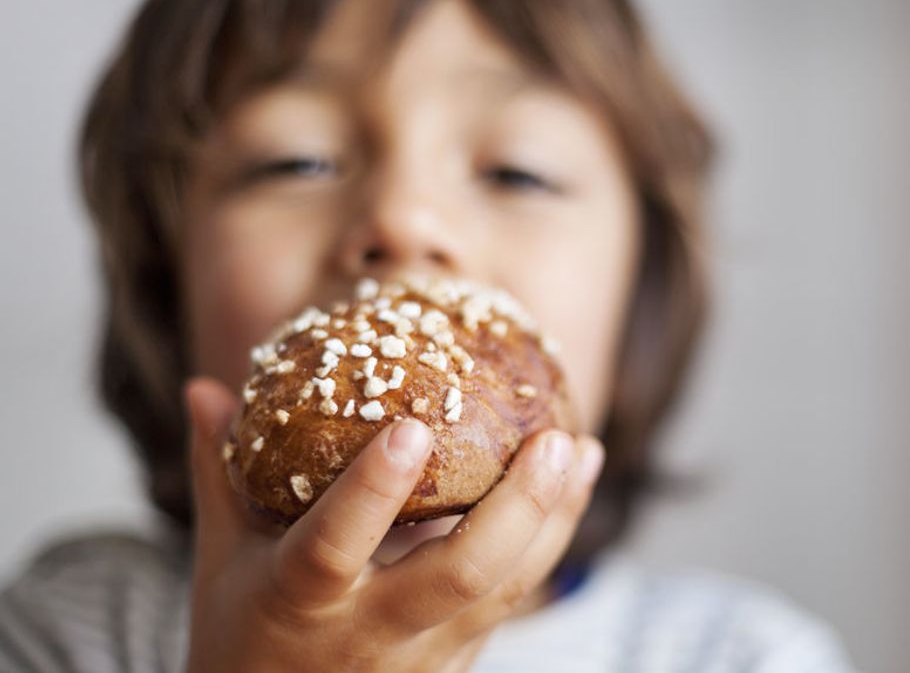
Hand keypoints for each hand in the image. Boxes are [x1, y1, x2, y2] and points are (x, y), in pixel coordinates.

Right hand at [183, 377, 603, 671]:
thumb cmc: (242, 635)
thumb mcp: (220, 559)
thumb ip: (220, 474)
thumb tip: (204, 386)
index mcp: (296, 600)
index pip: (333, 547)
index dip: (372, 491)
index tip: (412, 427)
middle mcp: (367, 633)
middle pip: (457, 577)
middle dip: (515, 509)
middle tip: (552, 440)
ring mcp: (423, 656)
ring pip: (504, 591)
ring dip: (553, 520)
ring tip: (583, 450)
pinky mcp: (459, 662)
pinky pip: (513, 599)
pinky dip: (548, 542)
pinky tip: (572, 488)